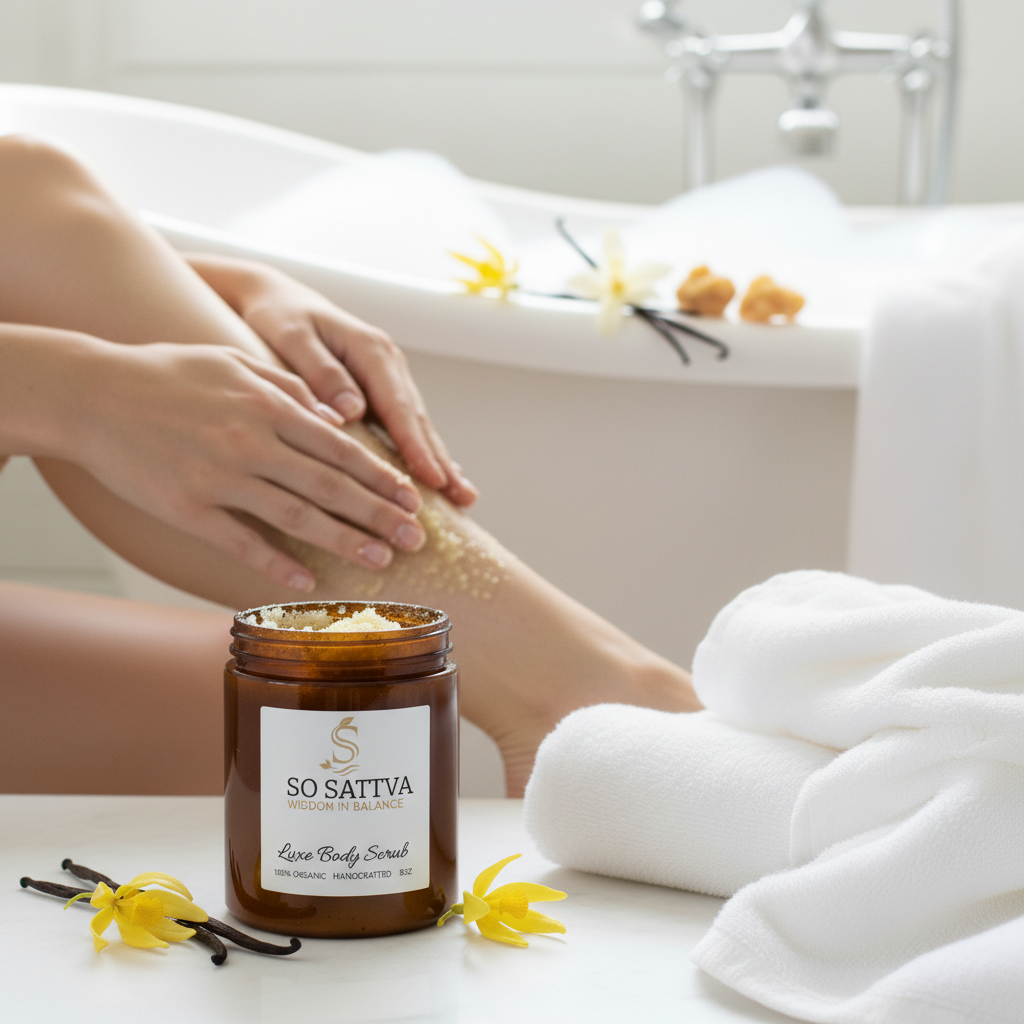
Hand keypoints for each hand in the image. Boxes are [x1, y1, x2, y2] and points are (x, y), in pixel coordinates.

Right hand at [67, 340, 427, 588]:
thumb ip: (288, 385)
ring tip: (381, 562)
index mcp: (268, 405)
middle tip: (417, 539)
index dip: (381, 477)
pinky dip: (277, 565)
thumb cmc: (166, 373)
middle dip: (380, 516)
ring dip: (345, 544)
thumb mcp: (233, 360)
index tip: (412, 498)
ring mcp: (220, 479)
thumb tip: (335, 416)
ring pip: (298, 519)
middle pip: (331, 489)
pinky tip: (307, 583)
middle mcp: (251, 443)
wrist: (90, 394)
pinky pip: (243, 543)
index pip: (340, 449)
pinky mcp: (188, 510)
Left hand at [187, 255, 477, 507]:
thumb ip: (321, 372)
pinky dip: (424, 452)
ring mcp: (388, 377)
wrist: (275, 296)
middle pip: (419, 419)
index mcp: (370, 349)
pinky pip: (405, 425)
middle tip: (462, 499)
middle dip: (441, 461)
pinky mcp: (380, 390)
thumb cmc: (278, 316)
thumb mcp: (292, 336)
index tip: (431, 479)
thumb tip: (352, 411)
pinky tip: (441, 479)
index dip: (416, 446)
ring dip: (440, 461)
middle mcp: (388, 363)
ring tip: (463, 498)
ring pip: (418, 425)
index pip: (398, 406)